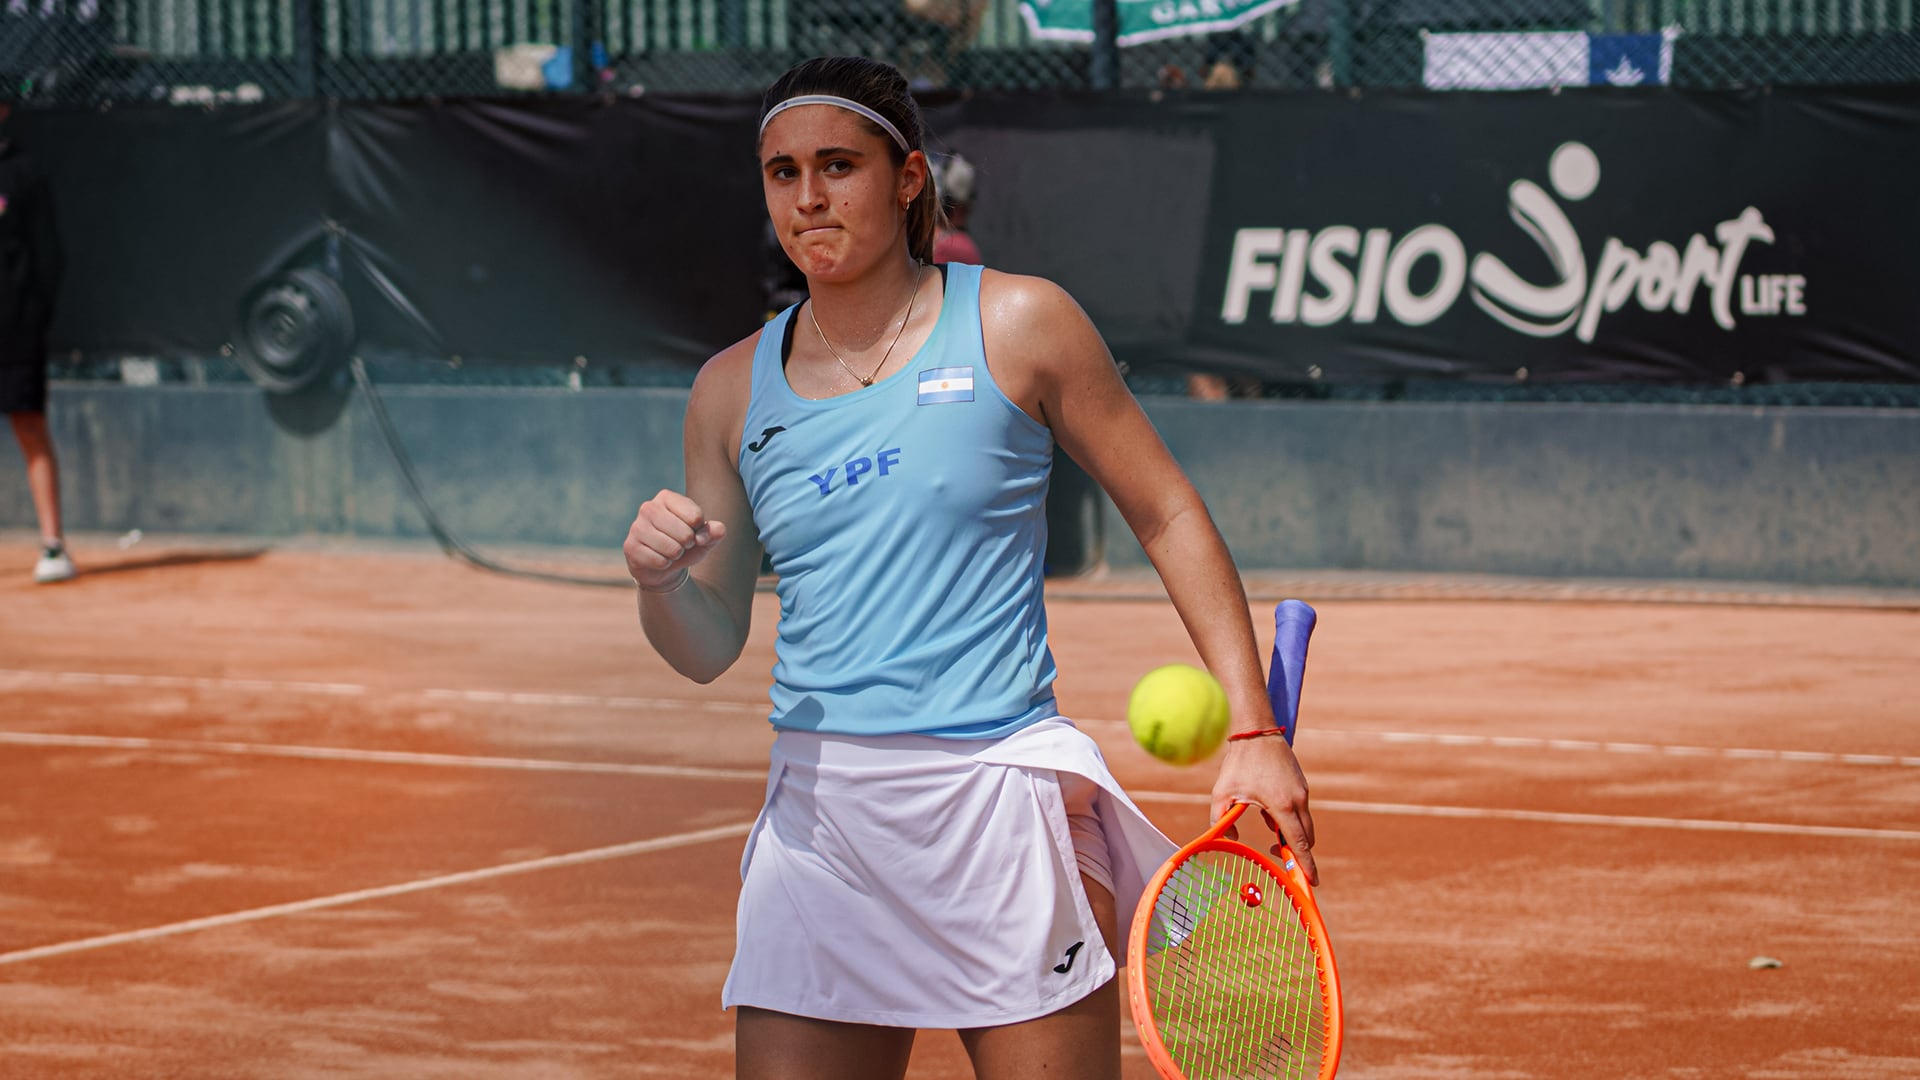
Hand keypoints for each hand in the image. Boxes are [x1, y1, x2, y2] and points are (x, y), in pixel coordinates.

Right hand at [623, 489, 726, 590]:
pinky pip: (660, 561)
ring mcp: (636, 527)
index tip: (692, 531)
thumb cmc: (685, 544)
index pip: (696, 516)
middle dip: (688, 544)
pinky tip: (658, 558)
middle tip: (681, 544)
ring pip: (672, 549)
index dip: (699, 530)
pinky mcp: (630, 547)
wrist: (663, 565)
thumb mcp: (704, 538)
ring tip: (670, 551)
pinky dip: (664, 565)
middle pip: (685, 533)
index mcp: (667, 497)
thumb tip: (719, 530)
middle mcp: (648, 507)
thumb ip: (715, 532)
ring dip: (676, 555)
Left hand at [1210, 734, 1316, 885]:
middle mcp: (1298, 800)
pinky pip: (1299, 811)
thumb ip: (1220, 820)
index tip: (1312, 882)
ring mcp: (1302, 792)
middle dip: (1297, 853)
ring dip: (1290, 834)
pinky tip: (1267, 812)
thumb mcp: (1222, 793)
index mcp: (1282, 805)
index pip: (1299, 843)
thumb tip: (1228, 839)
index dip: (1305, 865)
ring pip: (1303, 824)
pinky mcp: (1301, 786)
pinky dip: (1288, 819)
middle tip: (1277, 856)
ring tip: (1266, 826)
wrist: (1256, 732)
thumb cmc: (1239, 763)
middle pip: (1306, 838)